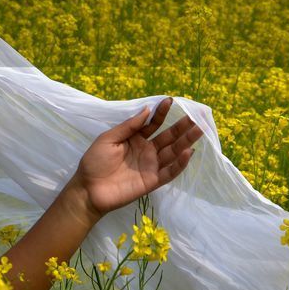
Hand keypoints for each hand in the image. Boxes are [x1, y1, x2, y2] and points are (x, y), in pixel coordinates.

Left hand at [69, 97, 202, 219]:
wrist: (88, 189)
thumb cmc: (95, 161)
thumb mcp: (108, 139)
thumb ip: (129, 126)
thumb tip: (147, 110)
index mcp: (135, 138)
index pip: (153, 124)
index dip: (161, 113)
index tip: (170, 100)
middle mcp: (146, 150)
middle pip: (168, 137)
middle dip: (182, 126)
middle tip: (196, 116)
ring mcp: (151, 165)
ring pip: (173, 152)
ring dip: (186, 142)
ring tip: (199, 130)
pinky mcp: (152, 181)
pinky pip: (169, 171)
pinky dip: (180, 163)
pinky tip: (188, 152)